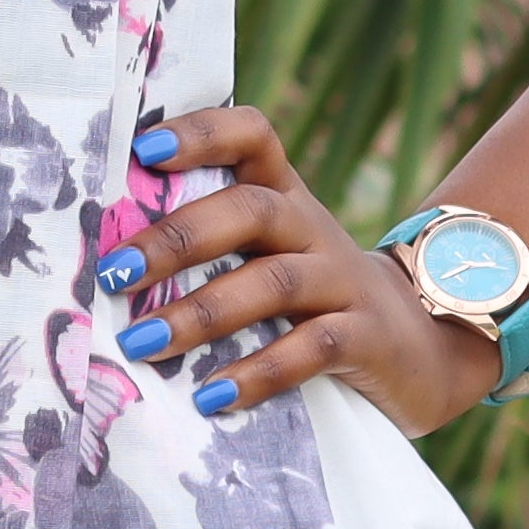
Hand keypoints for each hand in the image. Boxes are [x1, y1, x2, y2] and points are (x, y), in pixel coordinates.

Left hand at [93, 103, 501, 440]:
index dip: (201, 133)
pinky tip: (211, 395)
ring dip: (201, 313)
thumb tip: (105, 265)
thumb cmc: (312, 299)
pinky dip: (258, 372)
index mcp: (284, 196)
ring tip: (141, 344)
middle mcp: (314, 228)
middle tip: (115, 273)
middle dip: (177, 239)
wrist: (423, 348)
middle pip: (249, 209)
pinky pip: (312, 349)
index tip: (141, 150)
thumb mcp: (269, 258)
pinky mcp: (367, 338)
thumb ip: (209, 248)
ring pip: (273, 282)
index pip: (251, 136)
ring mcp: (344, 281)